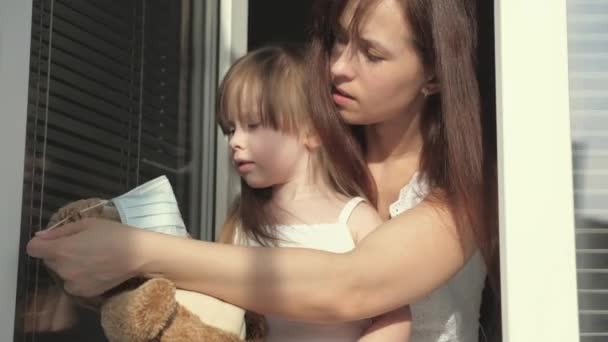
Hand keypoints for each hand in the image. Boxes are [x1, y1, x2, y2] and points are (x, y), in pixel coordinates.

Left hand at [26, 218, 151, 296]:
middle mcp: (63, 269)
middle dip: (60, 253)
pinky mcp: (84, 293)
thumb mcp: (88, 224)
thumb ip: (61, 231)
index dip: (42, 243)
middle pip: (49, 260)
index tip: (53, 241)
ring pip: (62, 272)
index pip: (33, 248)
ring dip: (70, 266)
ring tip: (91, 258)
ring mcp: (73, 283)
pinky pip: (73, 283)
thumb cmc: (115, 234)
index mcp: (62, 249)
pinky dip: (80, 277)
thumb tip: (41, 236)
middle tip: (82, 246)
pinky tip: (96, 269)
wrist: (138, 255)